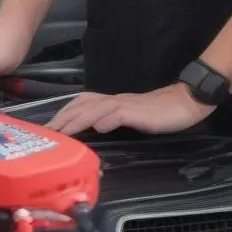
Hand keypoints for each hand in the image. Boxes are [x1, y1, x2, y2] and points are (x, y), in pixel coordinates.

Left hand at [45, 84, 215, 136]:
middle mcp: (114, 100)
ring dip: (77, 120)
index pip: (81, 102)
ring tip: (63, 131)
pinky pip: (119, 114)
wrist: (183, 102)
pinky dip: (106, 120)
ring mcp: (125, 105)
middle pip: (82, 104)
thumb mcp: (129, 117)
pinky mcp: (137, 112)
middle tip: (48, 131)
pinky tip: (98, 127)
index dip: (64, 113)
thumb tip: (93, 128)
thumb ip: (112, 120)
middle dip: (63, 117)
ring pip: (95, 108)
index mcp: (110, 101)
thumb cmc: (157, 113)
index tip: (50, 126)